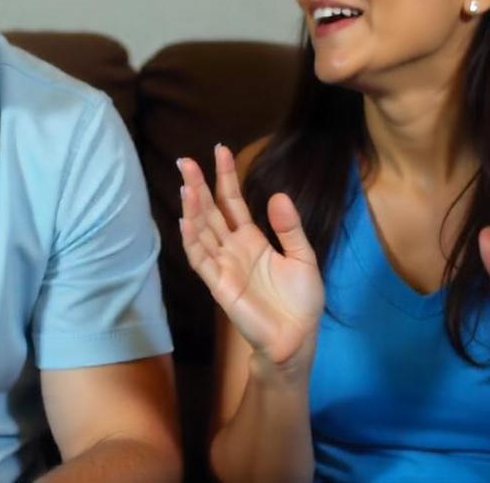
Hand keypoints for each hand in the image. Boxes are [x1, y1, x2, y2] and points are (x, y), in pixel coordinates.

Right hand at [178, 145, 323, 370]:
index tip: (220, 150)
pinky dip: (192, 240)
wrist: (297, 339)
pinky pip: (201, 259)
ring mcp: (223, 265)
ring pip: (201, 231)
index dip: (225, 177)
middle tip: (186, 160)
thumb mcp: (303, 258)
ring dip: (192, 208)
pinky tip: (186, 220)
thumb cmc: (300, 302)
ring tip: (187, 184)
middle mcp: (232, 248)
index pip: (232, 202)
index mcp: (252, 239)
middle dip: (199, 186)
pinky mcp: (219, 285)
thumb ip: (289, 229)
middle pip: (210, 211)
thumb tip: (277, 195)